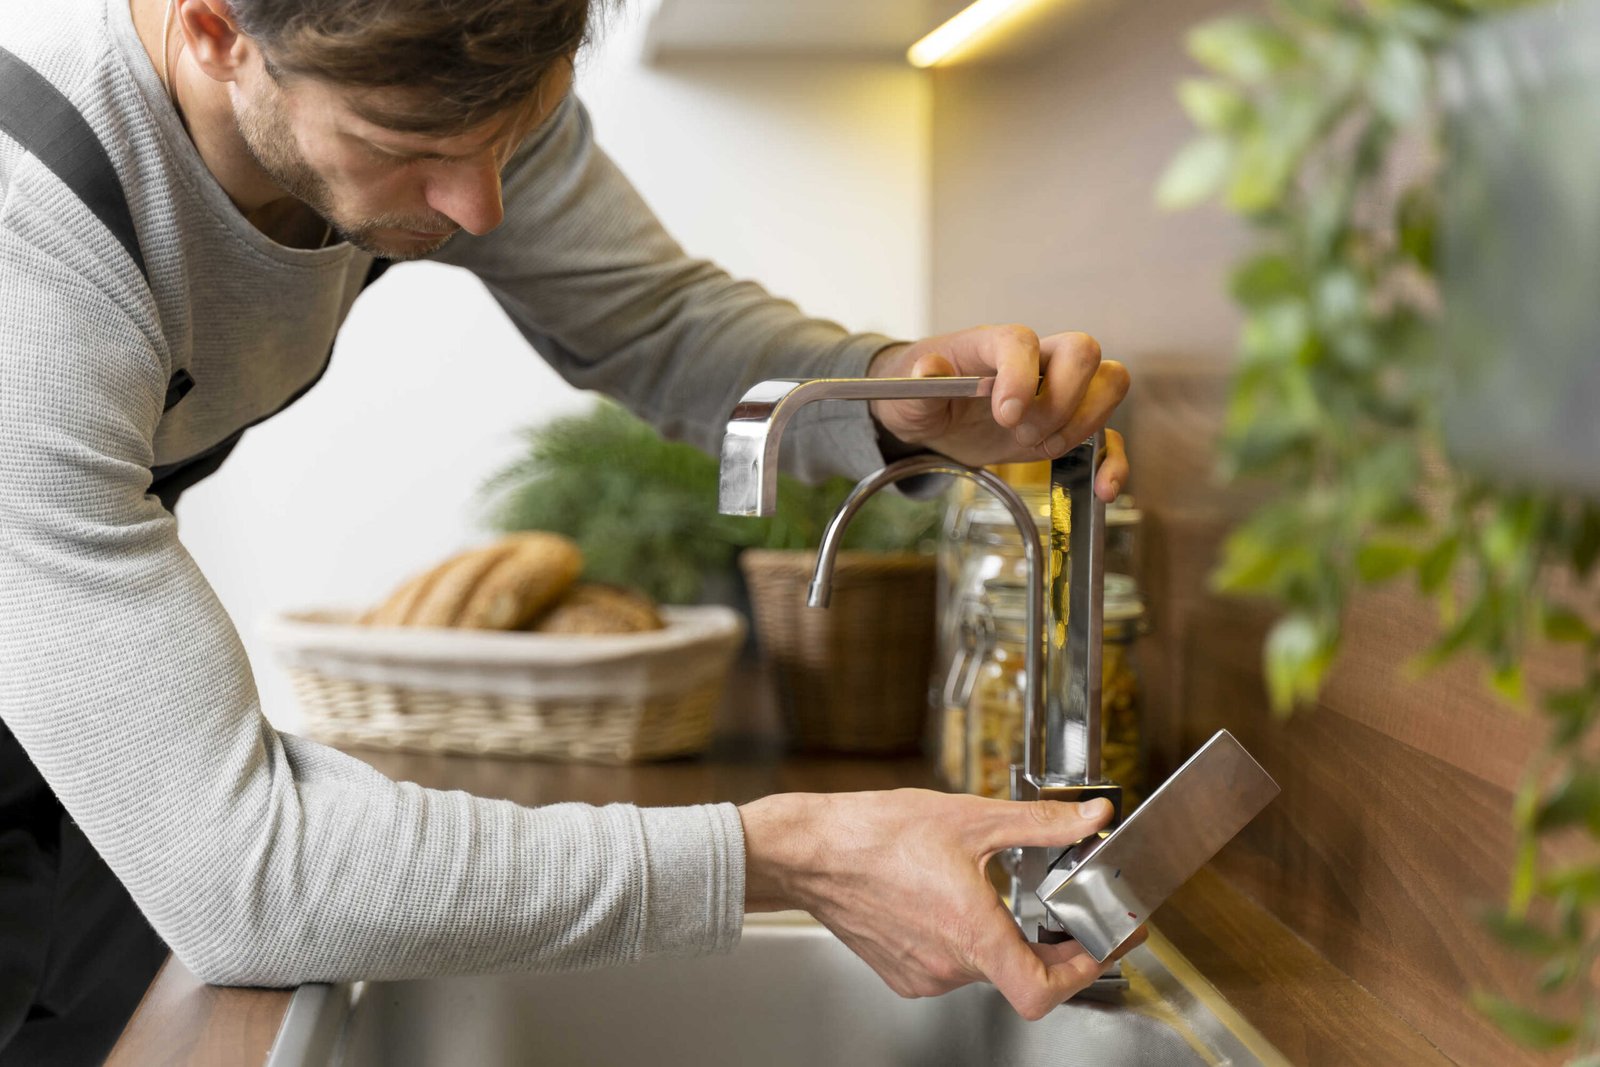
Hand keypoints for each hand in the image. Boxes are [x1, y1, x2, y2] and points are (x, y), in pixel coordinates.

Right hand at [738, 789, 1145, 1019]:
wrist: (810, 852)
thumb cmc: (875, 834)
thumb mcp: (971, 818)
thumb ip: (1040, 823)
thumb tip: (1090, 817)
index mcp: (971, 934)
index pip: (1045, 989)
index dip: (1086, 968)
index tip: (1104, 941)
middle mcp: (948, 966)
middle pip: (1021, 975)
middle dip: (1053, 945)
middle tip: (1076, 916)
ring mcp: (923, 975)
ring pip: (985, 969)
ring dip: (1006, 940)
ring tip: (1008, 897)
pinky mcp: (902, 973)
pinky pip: (951, 967)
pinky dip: (967, 942)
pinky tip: (957, 904)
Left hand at [867, 326, 1129, 501]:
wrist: (930, 415)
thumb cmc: (920, 394)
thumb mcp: (907, 393)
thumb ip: (921, 383)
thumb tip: (929, 369)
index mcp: (993, 344)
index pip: (1022, 341)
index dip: (1021, 375)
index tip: (1004, 414)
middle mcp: (1036, 359)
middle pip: (1083, 351)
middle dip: (1060, 401)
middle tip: (1019, 431)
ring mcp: (1057, 391)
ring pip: (1108, 383)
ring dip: (1082, 425)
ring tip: (1038, 448)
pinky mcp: (1065, 426)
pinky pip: (1108, 437)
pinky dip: (1113, 462)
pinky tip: (1101, 490)